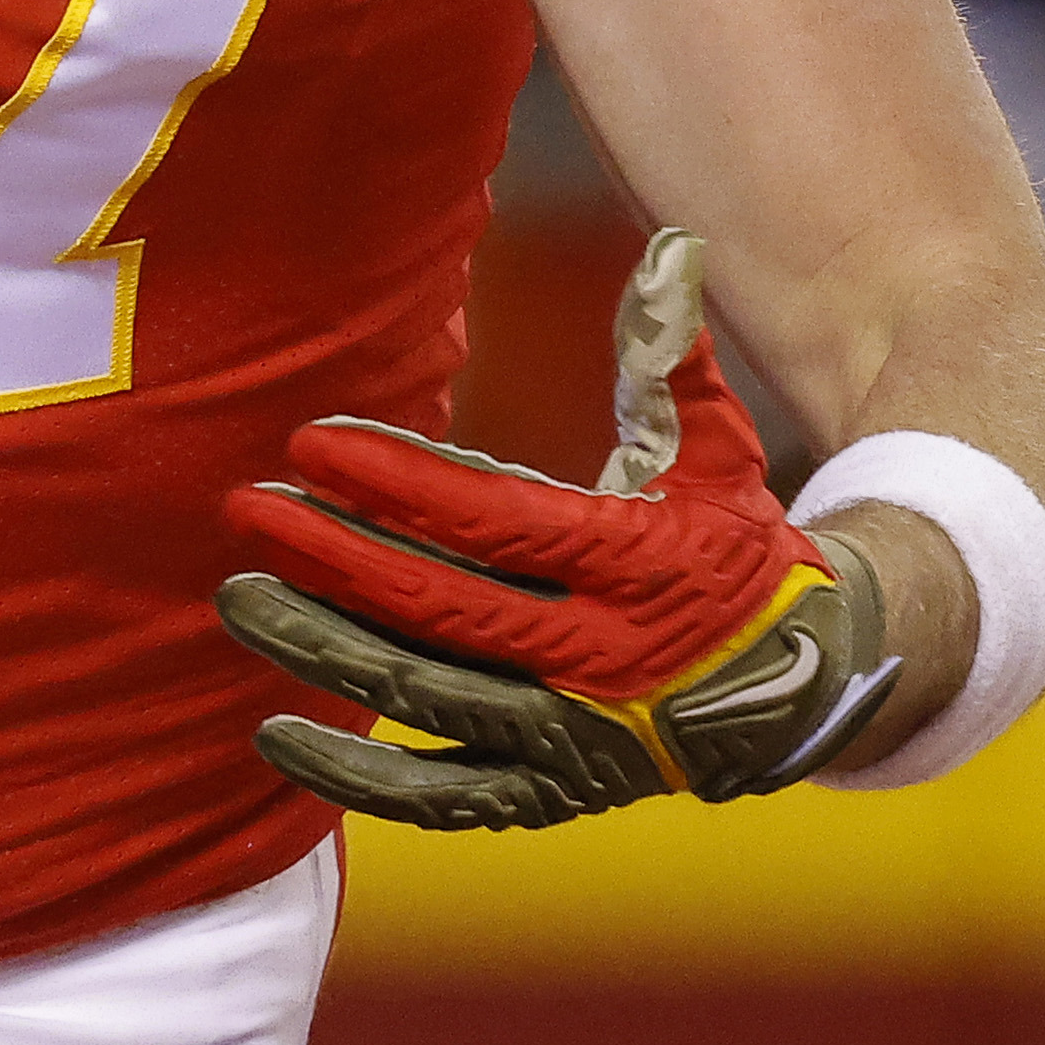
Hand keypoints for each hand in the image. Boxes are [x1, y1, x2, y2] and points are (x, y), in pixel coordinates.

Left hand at [217, 227, 897, 830]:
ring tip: (238, 597)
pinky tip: (275, 737)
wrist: (807, 689)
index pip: (494, 521)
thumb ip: (675, 357)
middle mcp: (600, 660)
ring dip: (323, 649)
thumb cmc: (736, 547)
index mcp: (637, 565)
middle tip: (245, 508)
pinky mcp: (550, 793)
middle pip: (439, 609)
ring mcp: (571, 738)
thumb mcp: (720, 451)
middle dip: (332, 556)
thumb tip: (671, 248)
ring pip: (424, 697)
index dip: (398, 483)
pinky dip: (358, 780)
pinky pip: (439, 795)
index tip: (310, 440)